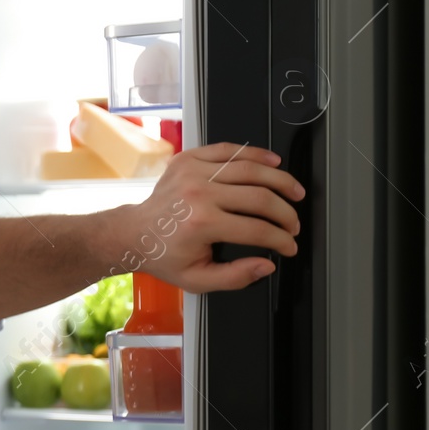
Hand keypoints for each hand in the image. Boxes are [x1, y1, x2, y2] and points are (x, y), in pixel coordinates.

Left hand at [103, 143, 303, 292]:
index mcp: (201, 223)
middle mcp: (198, 193)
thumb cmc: (163, 255)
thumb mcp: (197, 279)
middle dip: (286, 213)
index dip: (281, 240)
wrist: (134, 233)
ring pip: (250, 169)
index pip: (257, 230)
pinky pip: (229, 149)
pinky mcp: (189, 159)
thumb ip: (235, 277)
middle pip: (260, 197)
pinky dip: (255, 154)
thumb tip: (266, 265)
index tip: (289, 245)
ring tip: (294, 192)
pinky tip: (273, 162)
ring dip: (280, 180)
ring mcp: (193, 172)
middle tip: (293, 224)